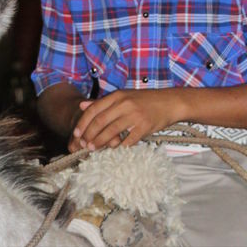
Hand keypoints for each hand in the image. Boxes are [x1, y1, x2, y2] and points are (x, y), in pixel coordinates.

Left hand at [68, 88, 184, 153]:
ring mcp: (135, 115)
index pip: (94, 110)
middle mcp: (125, 104)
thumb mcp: (123, 96)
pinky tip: (112, 150)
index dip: (83, 123)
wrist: (170, 102)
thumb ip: (102, 102)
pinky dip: (118, 147)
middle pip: (100, 121)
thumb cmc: (145, 101)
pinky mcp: (144, 127)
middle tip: (83, 145)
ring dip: (99, 142)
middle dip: (89, 135)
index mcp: (118, 96)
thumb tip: (81, 105)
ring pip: (111, 132)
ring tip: (92, 149)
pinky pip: (127, 140)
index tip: (76, 134)